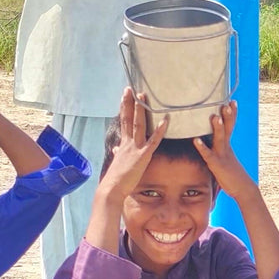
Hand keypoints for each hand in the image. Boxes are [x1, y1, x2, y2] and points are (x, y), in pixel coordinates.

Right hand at [99, 88, 168, 202]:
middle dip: (129, 103)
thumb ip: (118, 153)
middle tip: (130, 89)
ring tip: (142, 96)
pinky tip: (166, 120)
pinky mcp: (143, 156)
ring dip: (140, 110)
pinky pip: (153, 141)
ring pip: (138, 125)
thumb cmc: (115, 179)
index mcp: (123, 144)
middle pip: (128, 119)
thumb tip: (116, 147)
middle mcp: (127, 143)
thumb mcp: (117, 162)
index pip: (123, 122)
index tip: (125, 95)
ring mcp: (135, 148)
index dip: (124, 108)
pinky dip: (160, 130)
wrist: (112, 189)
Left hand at [194, 102, 254, 200]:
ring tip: (214, 116)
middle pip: (228, 128)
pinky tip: (195, 140)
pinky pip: (208, 155)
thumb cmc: (233, 175)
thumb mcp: (226, 160)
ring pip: (220, 138)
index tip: (232, 101)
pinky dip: (202, 147)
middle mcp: (226, 147)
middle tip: (227, 103)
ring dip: (217, 127)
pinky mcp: (217, 165)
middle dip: (228, 115)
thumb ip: (220, 152)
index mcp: (228, 145)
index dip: (232, 114)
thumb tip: (213, 146)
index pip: (231, 126)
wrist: (243, 189)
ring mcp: (222, 155)